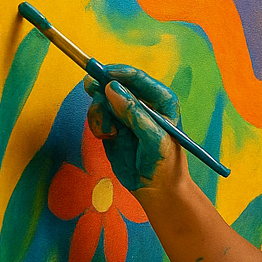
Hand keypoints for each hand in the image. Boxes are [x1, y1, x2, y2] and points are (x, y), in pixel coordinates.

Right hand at [84, 64, 180, 193]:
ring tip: (109, 132)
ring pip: (102, 99)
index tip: (103, 74)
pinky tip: (107, 136)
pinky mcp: (112, 125)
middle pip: (115, 84)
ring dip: (100, 113)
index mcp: (161, 99)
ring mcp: (125, 113)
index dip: (120, 73)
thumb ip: (134, 113)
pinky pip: (96, 115)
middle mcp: (142, 102)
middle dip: (104, 93)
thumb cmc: (164, 161)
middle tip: (99, 106)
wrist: (156, 188)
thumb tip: (113, 88)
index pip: (138, 78)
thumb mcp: (153, 137)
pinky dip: (97, 124)